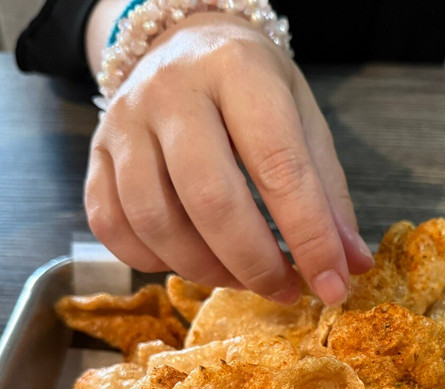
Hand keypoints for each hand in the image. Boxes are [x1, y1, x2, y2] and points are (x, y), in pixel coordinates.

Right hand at [85, 14, 372, 304]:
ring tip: (243, 278)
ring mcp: (123, 123)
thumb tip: (350, 266)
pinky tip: (191, 260)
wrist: (181, 43)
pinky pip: (112, 227)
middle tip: (285, 290)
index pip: (278, 167)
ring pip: (156, 220)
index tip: (332, 285)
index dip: (309, 238)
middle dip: (255, 264)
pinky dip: (153, 261)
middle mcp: (171, 91)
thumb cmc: (252, 89)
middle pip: (210, 199)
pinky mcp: (95, 153)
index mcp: (238, 71)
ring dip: (206, 270)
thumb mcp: (303, 122)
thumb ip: (327, 195)